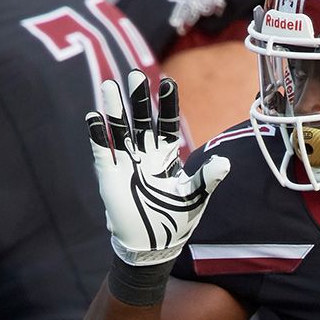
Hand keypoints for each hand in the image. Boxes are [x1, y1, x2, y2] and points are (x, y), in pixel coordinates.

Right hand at [86, 70, 229, 265]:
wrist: (153, 244)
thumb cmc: (177, 218)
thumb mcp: (195, 197)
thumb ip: (207, 178)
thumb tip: (225, 162)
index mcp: (167, 155)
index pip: (167, 123)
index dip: (167, 104)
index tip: (168, 83)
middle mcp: (146, 154)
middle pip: (141, 121)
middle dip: (138, 100)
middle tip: (135, 75)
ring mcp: (127, 163)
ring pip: (120, 130)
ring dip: (115, 109)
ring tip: (109, 85)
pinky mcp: (110, 176)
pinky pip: (103, 151)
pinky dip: (98, 135)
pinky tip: (94, 117)